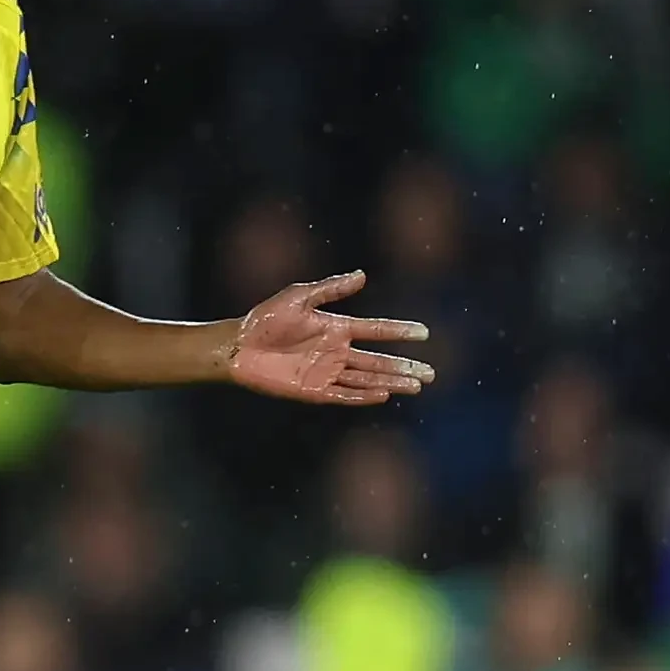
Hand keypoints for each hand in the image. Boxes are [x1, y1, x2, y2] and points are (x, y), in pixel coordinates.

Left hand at [227, 270, 432, 405]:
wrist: (238, 345)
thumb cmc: (265, 318)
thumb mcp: (299, 297)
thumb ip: (331, 288)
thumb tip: (362, 274)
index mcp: (336, 328)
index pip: (376, 330)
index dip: (400, 331)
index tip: (424, 333)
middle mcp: (336, 352)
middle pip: (378, 361)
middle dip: (404, 366)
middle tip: (431, 373)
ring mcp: (326, 372)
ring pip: (367, 379)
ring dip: (392, 382)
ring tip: (417, 384)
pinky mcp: (314, 390)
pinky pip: (344, 395)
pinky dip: (364, 396)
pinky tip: (384, 394)